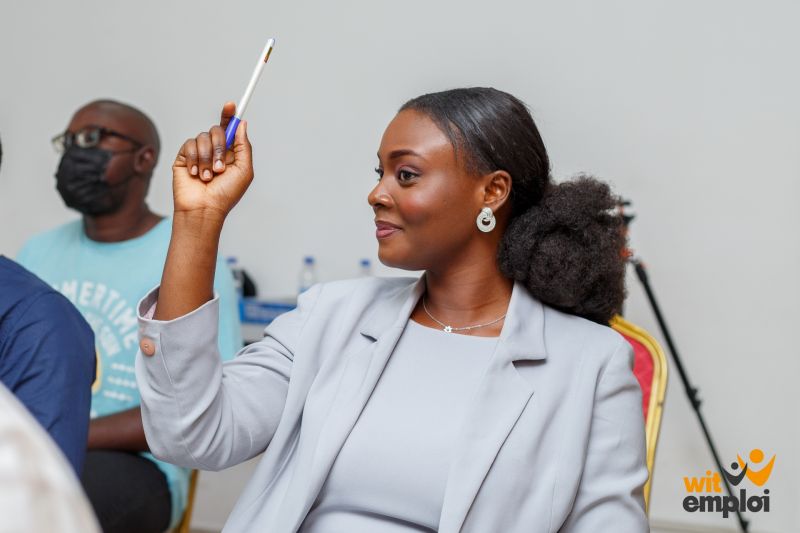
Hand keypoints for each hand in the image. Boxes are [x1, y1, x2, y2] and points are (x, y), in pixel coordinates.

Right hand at [172, 102, 253, 219]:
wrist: (204, 208)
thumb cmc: (226, 194)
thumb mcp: (244, 170)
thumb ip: (244, 146)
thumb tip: (242, 124)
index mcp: (230, 153)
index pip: (229, 129)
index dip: (229, 116)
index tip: (231, 105)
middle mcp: (215, 150)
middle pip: (217, 130)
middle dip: (220, 147)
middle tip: (220, 168)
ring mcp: (199, 153)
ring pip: (202, 137)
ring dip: (207, 158)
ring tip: (207, 176)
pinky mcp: (184, 156)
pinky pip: (189, 144)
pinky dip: (194, 159)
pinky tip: (195, 174)